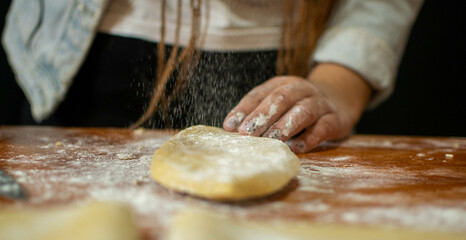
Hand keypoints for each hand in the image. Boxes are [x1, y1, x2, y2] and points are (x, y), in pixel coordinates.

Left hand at [223, 63, 371, 152]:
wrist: (338, 100)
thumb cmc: (297, 107)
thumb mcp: (277, 105)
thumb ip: (258, 114)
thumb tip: (232, 130)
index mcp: (281, 84)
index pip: (259, 94)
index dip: (244, 110)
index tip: (230, 126)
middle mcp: (300, 89)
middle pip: (281, 98)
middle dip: (262, 116)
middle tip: (247, 133)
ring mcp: (319, 103)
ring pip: (303, 111)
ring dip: (286, 125)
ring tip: (272, 139)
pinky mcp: (334, 119)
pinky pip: (323, 127)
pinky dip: (311, 137)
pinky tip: (298, 147)